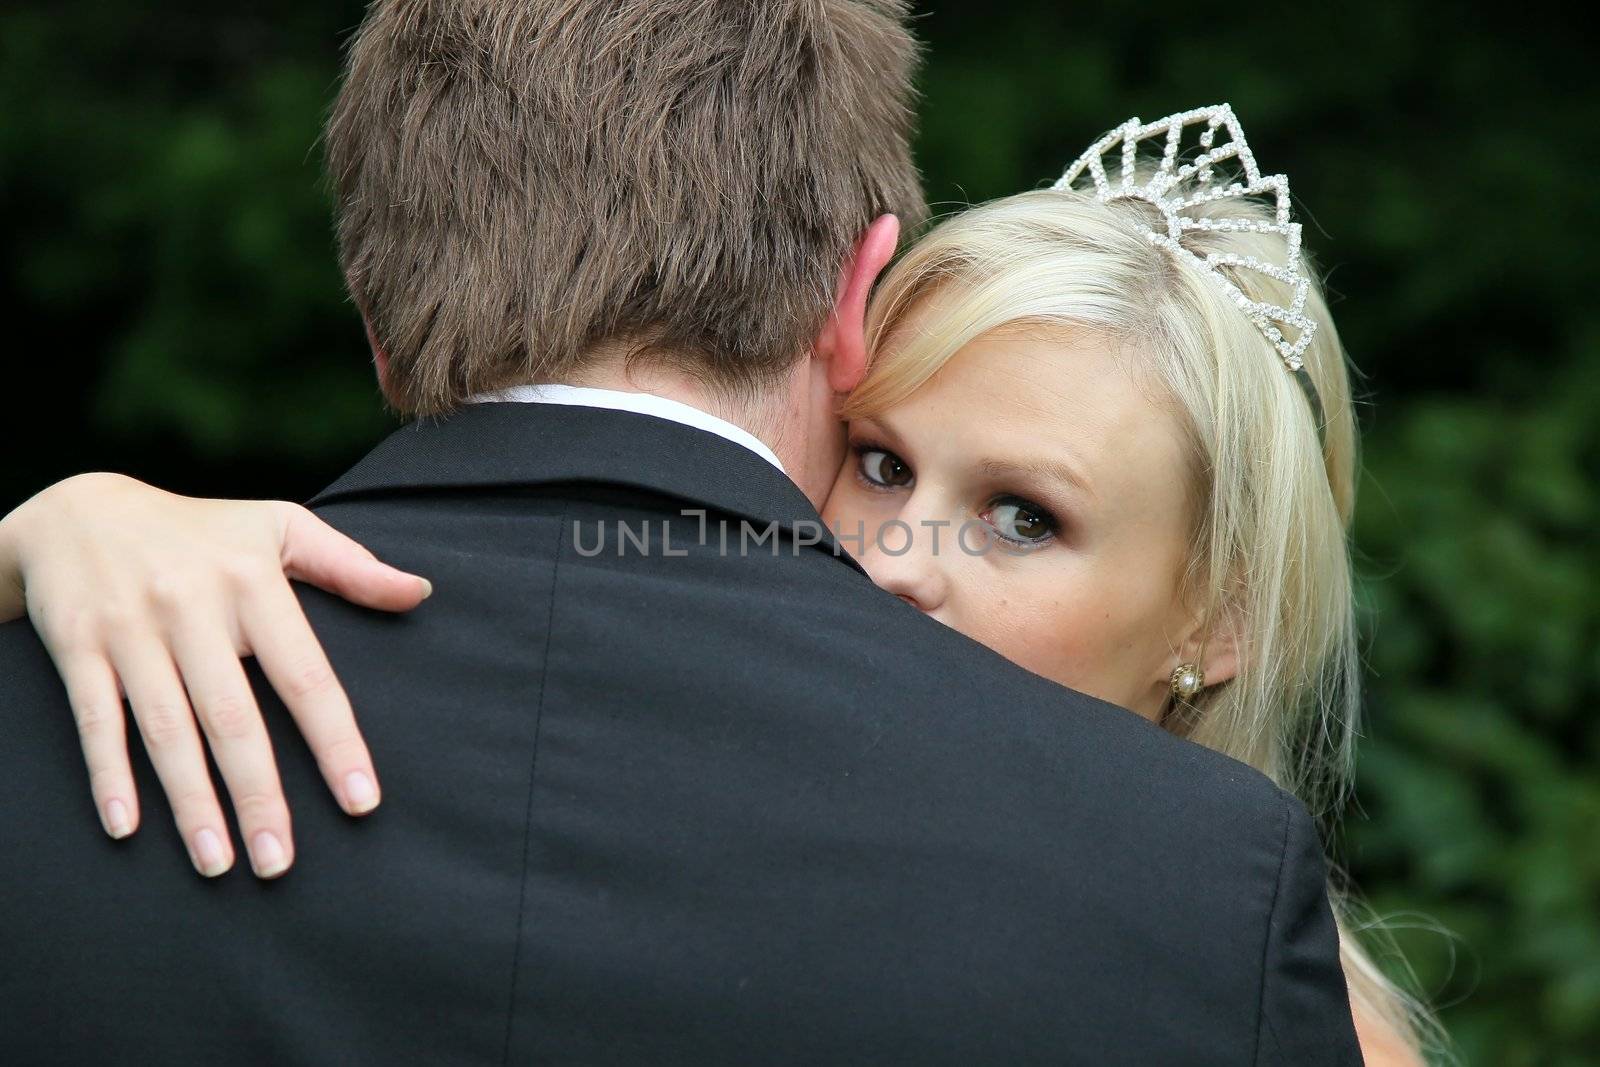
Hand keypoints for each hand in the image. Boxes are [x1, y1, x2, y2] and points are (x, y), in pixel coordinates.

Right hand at [0, 473, 430, 878]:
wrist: (79, 511)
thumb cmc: (202, 532)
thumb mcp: (279, 530)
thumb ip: (351, 567)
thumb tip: (420, 593)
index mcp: (253, 583)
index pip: (306, 675)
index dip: (336, 742)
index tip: (361, 802)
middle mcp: (192, 607)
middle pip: (234, 717)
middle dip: (259, 796)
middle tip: (280, 863)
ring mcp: (132, 629)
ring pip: (168, 729)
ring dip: (192, 802)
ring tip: (218, 864)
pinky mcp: (78, 646)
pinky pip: (96, 719)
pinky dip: (108, 774)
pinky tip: (127, 828)